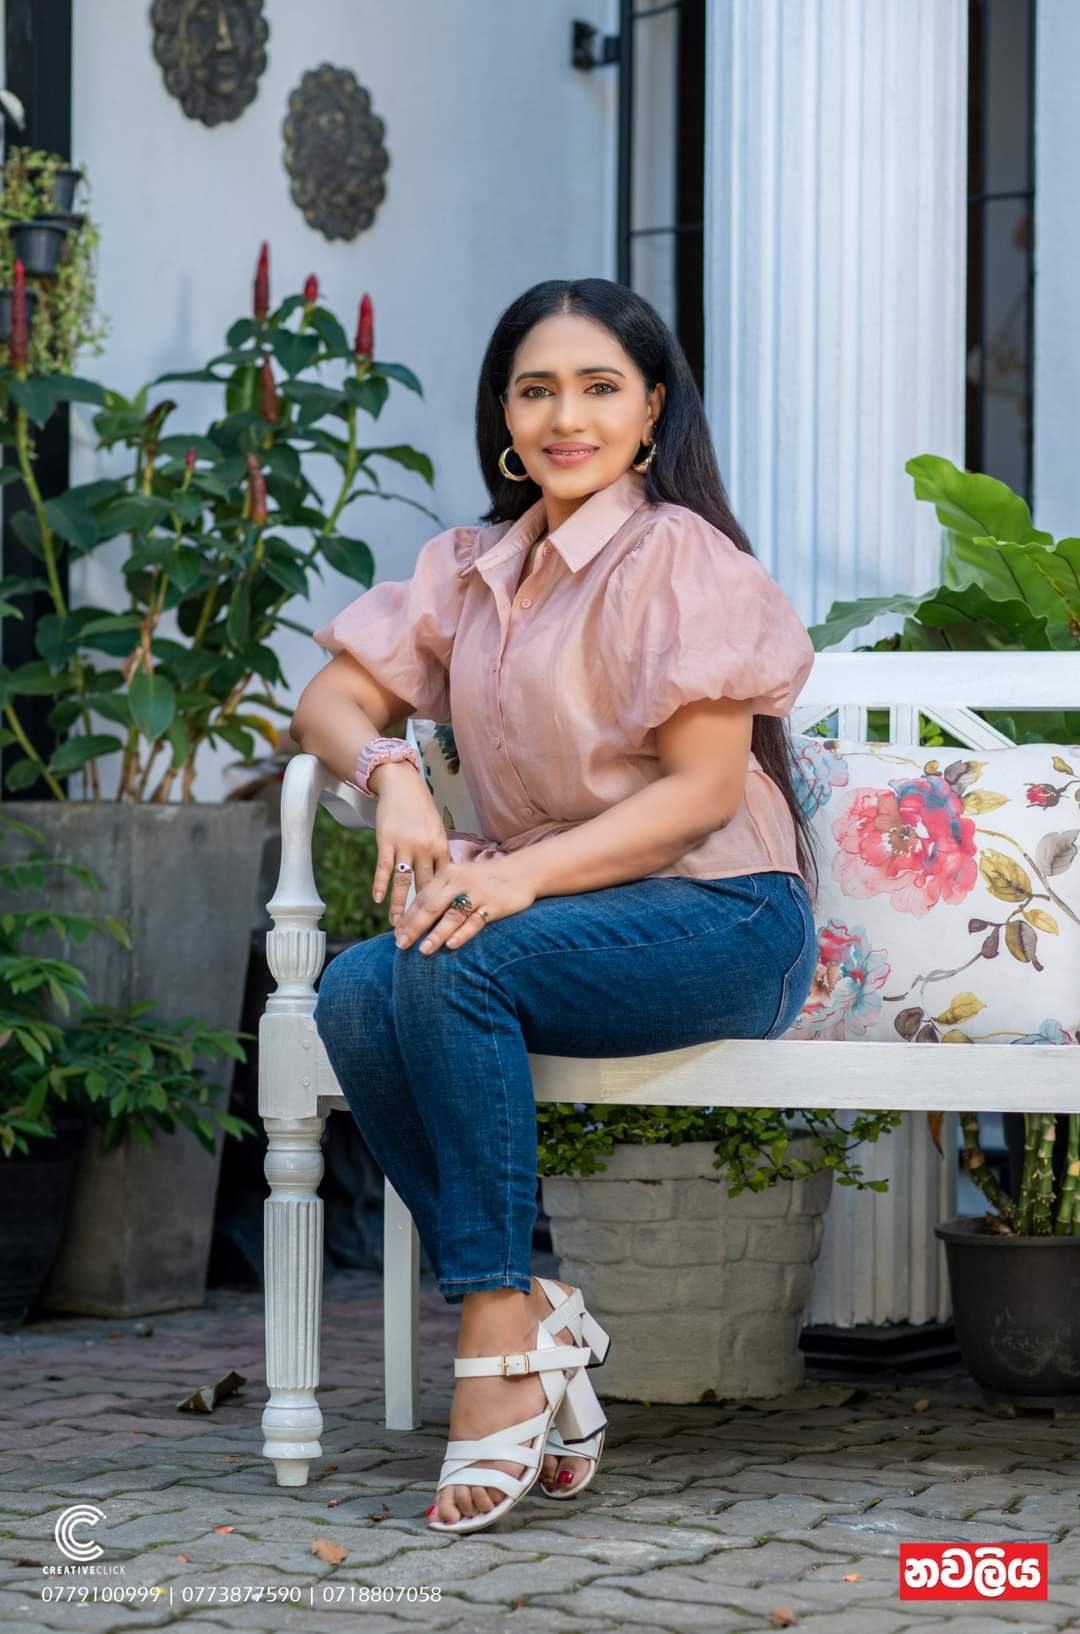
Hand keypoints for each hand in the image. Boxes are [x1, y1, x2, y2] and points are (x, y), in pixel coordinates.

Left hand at [393, 859, 535, 954]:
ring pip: (452, 916)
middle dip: (414, 927)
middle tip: (401, 944)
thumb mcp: (461, 879)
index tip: (396, 934)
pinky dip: (462, 933)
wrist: (521, 872)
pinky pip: (475, 921)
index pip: (422, 897)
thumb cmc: (485, 879)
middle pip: (431, 906)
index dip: (408, 916)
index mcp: (448, 874)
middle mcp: (460, 882)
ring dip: (436, 934)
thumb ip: (441, 894)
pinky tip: (451, 945)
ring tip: (423, 950)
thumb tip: (416, 917)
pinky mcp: (494, 905)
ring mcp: (477, 894)